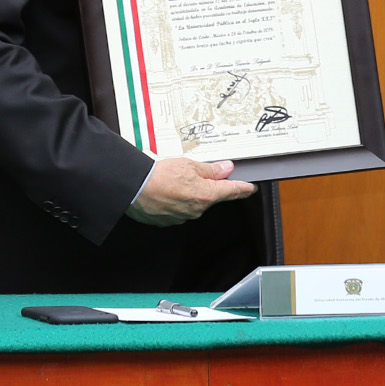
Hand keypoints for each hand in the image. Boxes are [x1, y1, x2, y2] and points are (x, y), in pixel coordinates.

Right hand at [125, 157, 255, 226]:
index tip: (250, 188)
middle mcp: (198, 209)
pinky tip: (167, 191)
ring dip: (189, 193)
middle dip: (207, 186)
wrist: (134, 188)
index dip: (243, 189)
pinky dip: (176, 200)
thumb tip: (225, 169)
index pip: (232, 191)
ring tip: (174, 180)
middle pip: (211, 196)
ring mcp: (184, 217)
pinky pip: (179, 209)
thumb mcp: (189, 165)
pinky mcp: (170, 221)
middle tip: (195, 173)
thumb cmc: (159, 176)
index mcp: (206, 195)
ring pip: (194, 203)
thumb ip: (210, 169)